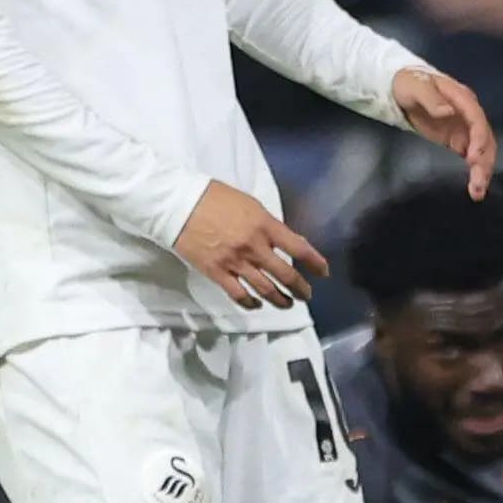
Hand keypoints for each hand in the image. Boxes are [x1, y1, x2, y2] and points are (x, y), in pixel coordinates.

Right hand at [173, 180, 328, 309]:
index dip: (315, 262)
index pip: (298, 247)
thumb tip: (284, 241)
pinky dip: (252, 303)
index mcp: (264, 225)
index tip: (323, 272)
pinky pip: (239, 294)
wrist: (179, 204)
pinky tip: (257, 304)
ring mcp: (235, 262)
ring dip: (281, 299)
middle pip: (286, 274)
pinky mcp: (217, 273)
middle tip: (307, 295)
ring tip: (288, 303)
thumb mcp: (249, 204)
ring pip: (266, 289)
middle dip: (301, 288)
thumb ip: (268, 224)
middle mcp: (254, 246)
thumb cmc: (214, 198)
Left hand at [392, 65, 496, 196]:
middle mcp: (468, 114)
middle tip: (478, 184)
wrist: (402, 88)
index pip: (477, 118)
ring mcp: (465, 128)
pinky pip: (472, 156)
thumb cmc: (410, 84)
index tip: (474, 158)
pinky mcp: (458, 140)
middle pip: (485, 138)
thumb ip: (431, 99)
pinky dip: (476, 171)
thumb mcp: (416, 87)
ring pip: (482, 150)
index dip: (479, 138)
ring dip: (483, 170)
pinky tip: (475, 187)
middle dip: (484, 161)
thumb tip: (448, 112)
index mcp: (461, 98)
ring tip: (477, 192)